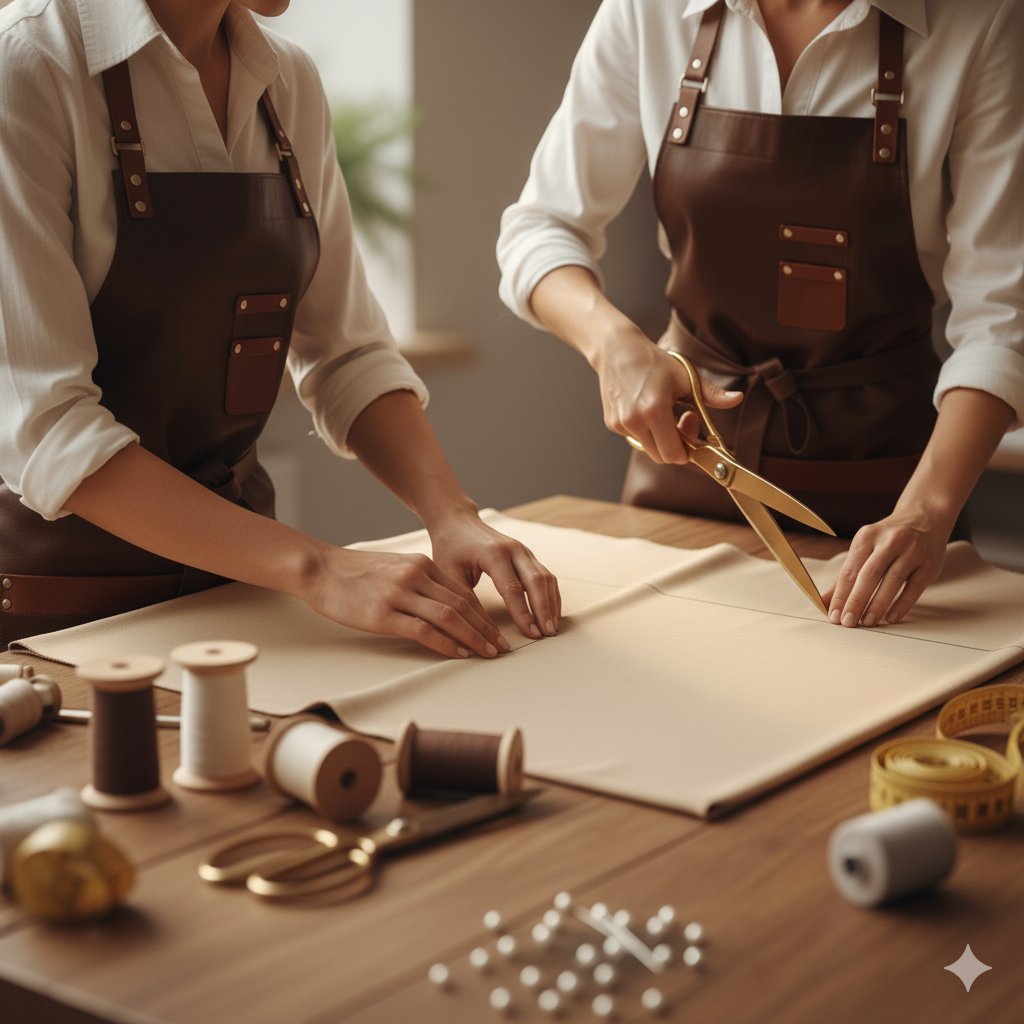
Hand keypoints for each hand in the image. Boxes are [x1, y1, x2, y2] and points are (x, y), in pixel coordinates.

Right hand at [305, 546, 509, 658]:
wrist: (320, 569)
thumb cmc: (354, 572)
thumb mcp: (394, 567)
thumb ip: (419, 582)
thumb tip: (442, 605)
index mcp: (421, 564)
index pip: (462, 592)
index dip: (482, 615)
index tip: (494, 631)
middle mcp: (416, 576)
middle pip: (462, 605)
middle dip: (485, 629)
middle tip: (500, 647)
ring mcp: (401, 594)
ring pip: (450, 617)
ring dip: (474, 638)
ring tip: (487, 653)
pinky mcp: (385, 614)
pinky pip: (425, 631)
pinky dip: (447, 643)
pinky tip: (459, 653)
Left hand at [426, 509, 560, 638]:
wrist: (456, 522)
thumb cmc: (450, 549)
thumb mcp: (450, 576)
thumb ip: (467, 602)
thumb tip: (482, 633)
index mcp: (492, 553)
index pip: (513, 588)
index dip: (523, 613)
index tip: (531, 634)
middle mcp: (513, 549)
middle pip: (537, 581)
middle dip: (544, 610)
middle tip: (548, 635)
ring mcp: (524, 550)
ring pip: (546, 578)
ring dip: (551, 604)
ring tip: (552, 629)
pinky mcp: (528, 555)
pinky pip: (546, 575)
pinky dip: (551, 595)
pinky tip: (551, 613)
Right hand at [593, 327, 741, 463]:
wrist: (616, 350)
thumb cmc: (652, 361)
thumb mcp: (685, 376)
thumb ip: (712, 395)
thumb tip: (737, 399)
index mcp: (653, 410)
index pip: (674, 454)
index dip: (688, 451)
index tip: (693, 430)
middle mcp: (633, 421)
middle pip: (662, 457)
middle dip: (676, 445)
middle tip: (681, 419)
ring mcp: (620, 424)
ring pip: (648, 448)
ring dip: (660, 438)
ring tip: (663, 412)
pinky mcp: (612, 424)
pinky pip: (635, 438)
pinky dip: (645, 430)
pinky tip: (646, 408)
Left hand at [822, 511, 950, 627]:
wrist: (924, 519)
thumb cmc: (888, 539)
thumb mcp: (865, 548)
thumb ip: (845, 575)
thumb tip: (824, 601)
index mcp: (867, 537)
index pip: (849, 571)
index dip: (840, 595)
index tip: (834, 616)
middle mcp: (889, 542)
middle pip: (869, 575)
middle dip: (856, 601)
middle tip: (848, 622)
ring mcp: (911, 552)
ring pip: (892, 581)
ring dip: (878, 605)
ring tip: (868, 622)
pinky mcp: (929, 564)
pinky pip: (914, 587)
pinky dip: (902, 604)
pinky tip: (891, 617)